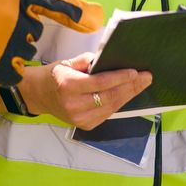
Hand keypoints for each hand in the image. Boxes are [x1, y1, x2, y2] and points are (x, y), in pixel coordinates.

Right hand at [21, 52, 151, 130]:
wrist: (39, 95)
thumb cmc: (54, 75)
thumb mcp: (67, 62)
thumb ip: (87, 61)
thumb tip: (108, 60)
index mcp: (68, 86)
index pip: (99, 83)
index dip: (119, 78)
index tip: (135, 72)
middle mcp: (74, 105)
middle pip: (109, 97)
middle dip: (130, 87)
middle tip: (146, 77)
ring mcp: (80, 119)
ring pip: (111, 107)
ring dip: (128, 95)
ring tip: (142, 84)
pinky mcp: (85, 125)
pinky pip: (107, 113)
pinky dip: (119, 103)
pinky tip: (128, 94)